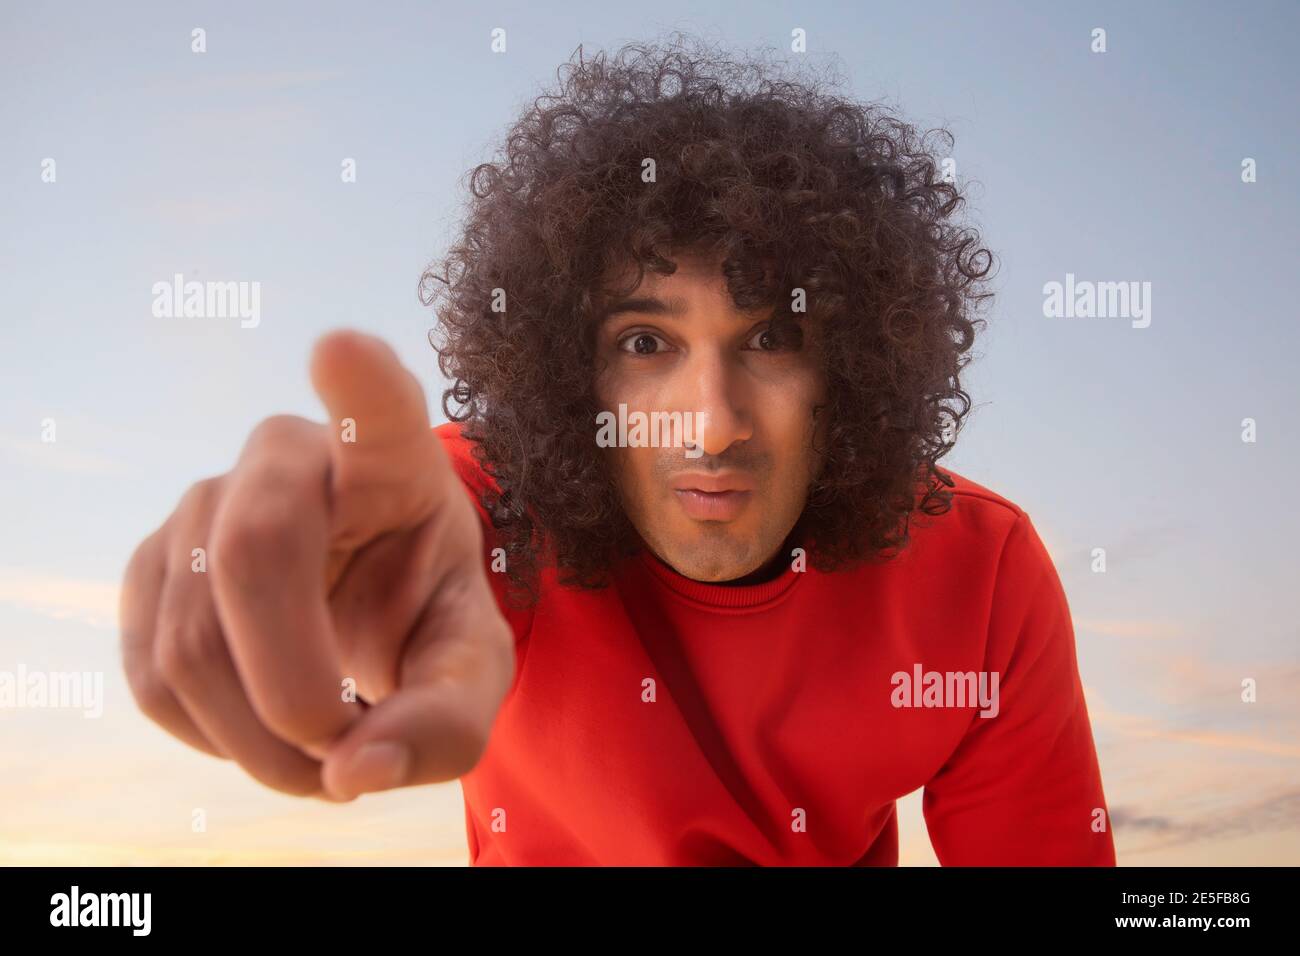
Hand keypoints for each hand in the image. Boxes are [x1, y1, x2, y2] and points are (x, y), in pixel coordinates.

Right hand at [119, 330, 514, 801]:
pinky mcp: (150, 564)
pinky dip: (213, 738)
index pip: (377, 406)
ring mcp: (205, 502)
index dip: (358, 384)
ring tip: (323, 757)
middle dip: (294, 687)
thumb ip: (445, 719)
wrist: (363, 606)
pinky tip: (264, 729)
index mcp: (392, 458)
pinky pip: (153, 676)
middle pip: (254, 553)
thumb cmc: (425, 610)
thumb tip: (353, 772)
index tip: (342, 350)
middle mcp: (289, 457)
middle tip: (343, 749)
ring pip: (194, 639)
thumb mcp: (468, 664)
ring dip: (260, 743)